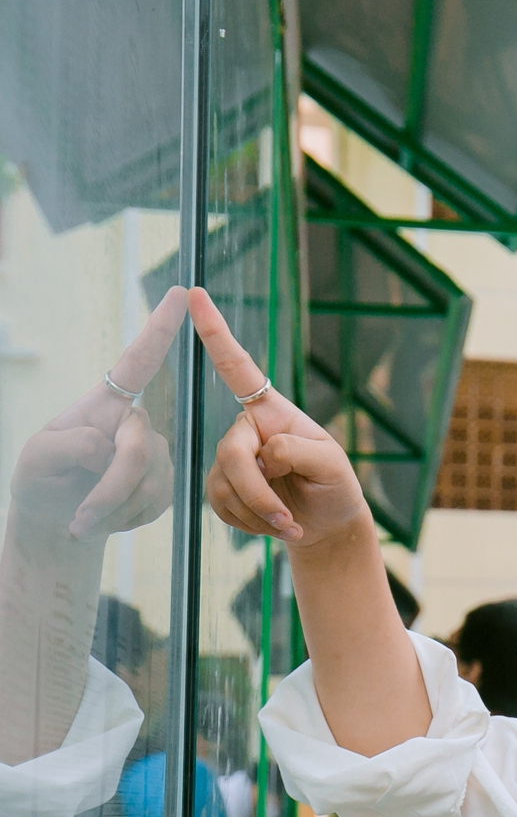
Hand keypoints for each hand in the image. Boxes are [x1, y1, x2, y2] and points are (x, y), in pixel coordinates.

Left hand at [7, 288, 182, 543]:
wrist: (60, 523)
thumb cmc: (41, 483)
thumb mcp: (35, 461)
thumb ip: (65, 445)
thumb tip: (104, 443)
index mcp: (104, 404)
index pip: (137, 362)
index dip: (159, 330)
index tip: (182, 293)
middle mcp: (136, 422)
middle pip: (137, 448)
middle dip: (109, 488)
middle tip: (81, 518)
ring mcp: (156, 452)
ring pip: (148, 480)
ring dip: (112, 507)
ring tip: (85, 518)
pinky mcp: (166, 483)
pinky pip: (156, 501)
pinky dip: (125, 517)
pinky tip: (107, 517)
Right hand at [191, 287, 367, 546]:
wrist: (325, 523)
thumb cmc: (334, 486)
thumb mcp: (333, 466)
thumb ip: (300, 451)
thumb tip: (263, 453)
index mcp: (273, 411)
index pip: (239, 368)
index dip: (215, 333)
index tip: (195, 294)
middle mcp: (246, 428)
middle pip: (232, 454)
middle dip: (258, 493)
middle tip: (286, 519)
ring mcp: (231, 457)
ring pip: (224, 486)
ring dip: (258, 513)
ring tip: (288, 523)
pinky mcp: (221, 486)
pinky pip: (220, 505)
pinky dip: (249, 523)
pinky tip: (272, 525)